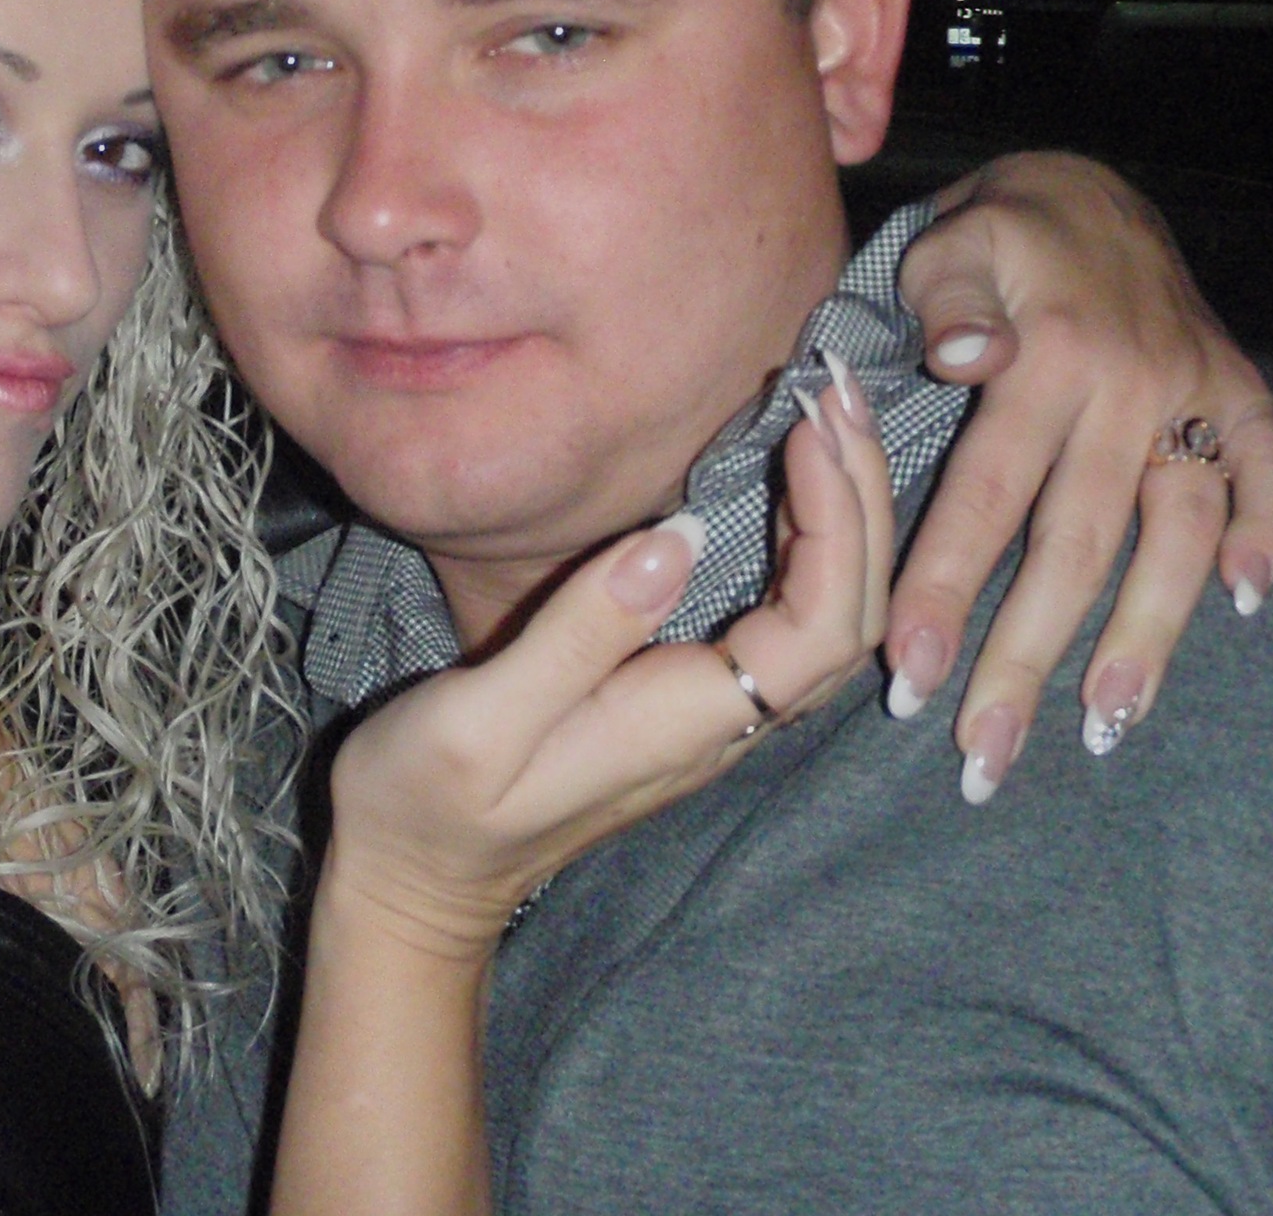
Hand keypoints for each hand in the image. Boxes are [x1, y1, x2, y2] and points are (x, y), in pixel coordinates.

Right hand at [321, 379, 892, 962]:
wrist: (413, 885)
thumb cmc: (428, 806)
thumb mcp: (481, 720)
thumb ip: (578, 633)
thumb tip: (676, 537)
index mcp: (687, 723)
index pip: (823, 627)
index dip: (838, 521)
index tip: (804, 424)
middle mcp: (720, 721)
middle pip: (849, 615)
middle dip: (860, 497)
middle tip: (833, 387)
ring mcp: (708, 711)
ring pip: (826, 616)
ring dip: (841, 512)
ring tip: (822, 411)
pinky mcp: (683, 694)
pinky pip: (782, 615)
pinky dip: (803, 536)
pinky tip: (781, 478)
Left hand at [890, 152, 1272, 800]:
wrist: (1086, 184)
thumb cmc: (992, 235)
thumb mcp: (949, 241)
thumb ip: (944, 301)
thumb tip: (962, 359)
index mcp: (1045, 359)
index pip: (988, 495)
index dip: (948, 587)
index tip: (912, 676)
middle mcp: (1128, 386)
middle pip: (1077, 545)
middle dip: (1028, 656)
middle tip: (985, 752)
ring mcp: (1193, 391)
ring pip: (1176, 534)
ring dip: (1148, 634)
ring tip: (1108, 722)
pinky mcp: (1241, 389)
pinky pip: (1270, 469)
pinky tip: (1249, 606)